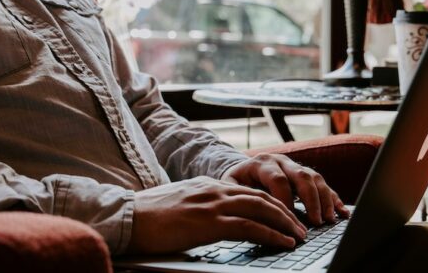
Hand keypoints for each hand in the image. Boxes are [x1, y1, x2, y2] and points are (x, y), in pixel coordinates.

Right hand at [127, 176, 306, 253]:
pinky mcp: (210, 223)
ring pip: (262, 209)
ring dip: (285, 223)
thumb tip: (213, 218)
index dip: (270, 203)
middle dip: (286, 212)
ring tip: (299, 236)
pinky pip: (250, 227)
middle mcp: (215, 189)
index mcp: (208, 185)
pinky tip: (283, 243)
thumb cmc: (147, 216)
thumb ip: (200, 206)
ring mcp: (213, 204)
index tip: (284, 214)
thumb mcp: (180, 204)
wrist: (127, 217)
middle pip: (262, 197)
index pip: (248, 191)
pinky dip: (271, 234)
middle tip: (301, 226)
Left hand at [221, 153, 349, 225]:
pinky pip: (323, 185)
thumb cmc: (235, 185)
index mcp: (262, 163)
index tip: (289, 219)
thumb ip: (244, 200)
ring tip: (329, 220)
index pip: (278, 179)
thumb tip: (256, 220)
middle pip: (302, 175)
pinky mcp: (305, 176)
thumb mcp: (232, 190)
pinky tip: (342, 212)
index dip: (285, 200)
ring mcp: (295, 166)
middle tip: (316, 221)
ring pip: (315, 178)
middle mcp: (281, 161)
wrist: (240, 172)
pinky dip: (334, 199)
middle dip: (311, 200)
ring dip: (325, 200)